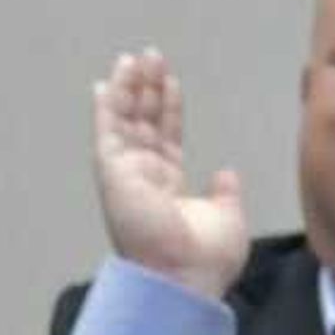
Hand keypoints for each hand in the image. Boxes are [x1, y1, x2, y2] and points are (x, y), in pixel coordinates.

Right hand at [90, 49, 250, 299]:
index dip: (168, 108)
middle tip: (149, 57)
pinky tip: (110, 83)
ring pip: (124, 122)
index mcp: (166, 188)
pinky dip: (107, 107)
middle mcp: (142, 179)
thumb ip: (223, 193)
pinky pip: (109, 133)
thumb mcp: (226, 217)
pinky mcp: (114, 174)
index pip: (166, 138)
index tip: (170, 81)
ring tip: (134, 58)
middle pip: (143, 123)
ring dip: (128, 89)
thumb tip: (224, 174)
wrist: (186, 277)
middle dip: (146, 89)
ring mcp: (125, 175)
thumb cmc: (206, 260)